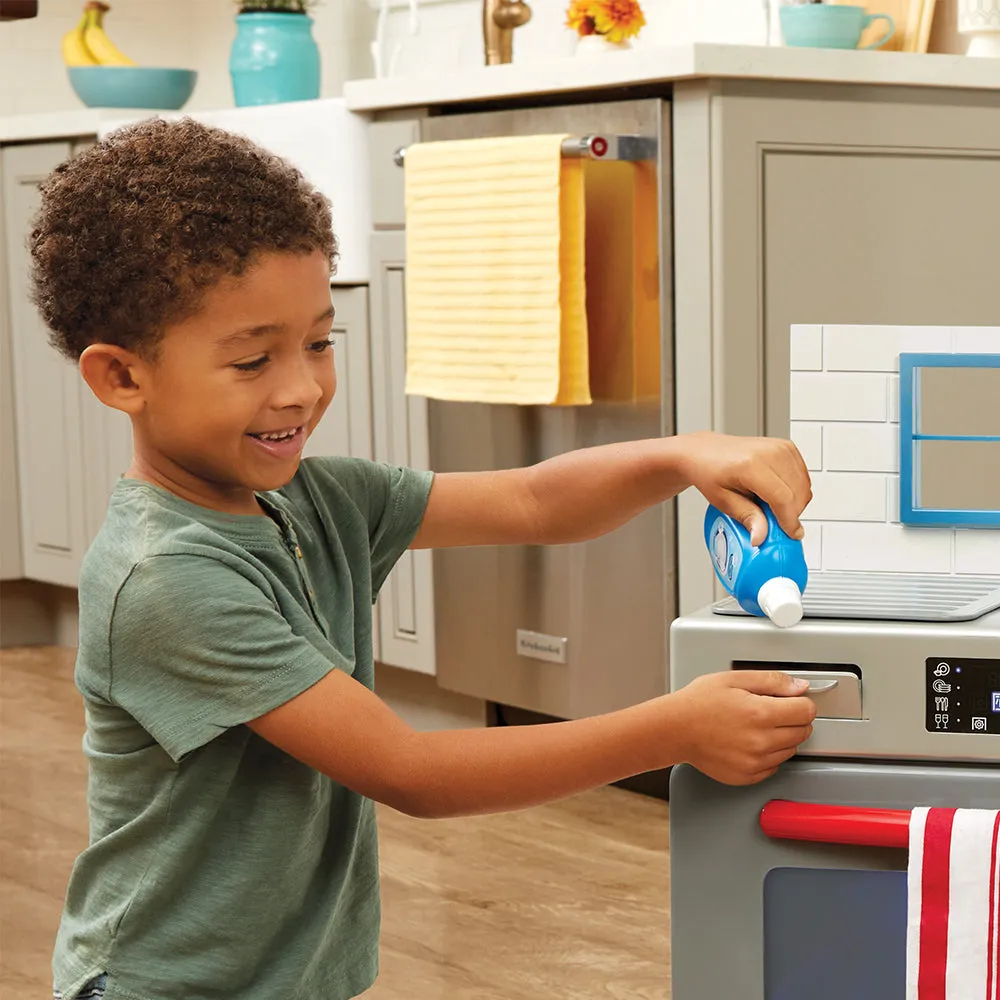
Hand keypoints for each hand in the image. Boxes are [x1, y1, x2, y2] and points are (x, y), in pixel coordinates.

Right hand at [670, 670, 816, 784]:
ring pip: (791, 750)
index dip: (801, 702)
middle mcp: (761, 741)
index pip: (807, 712)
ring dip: (782, 737)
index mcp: (760, 713)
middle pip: (803, 732)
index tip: (792, 701)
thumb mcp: (734, 679)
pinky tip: (750, 742)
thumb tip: (800, 687)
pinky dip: (769, 755)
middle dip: (793, 719)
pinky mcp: (748, 776)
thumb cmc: (699, 703)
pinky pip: (774, 766)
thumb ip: (772, 681)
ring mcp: (755, 762)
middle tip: (771, 711)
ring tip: (756, 726)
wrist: (675, 729)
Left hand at [675, 431, 811, 545]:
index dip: (789, 521)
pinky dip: (795, 489)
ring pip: (804, 486)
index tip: (791, 534)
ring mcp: (780, 448)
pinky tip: (775, 492)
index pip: (782, 498)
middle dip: (790, 514)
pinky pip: (803, 476)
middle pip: (797, 493)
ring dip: (794, 502)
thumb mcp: (722, 500)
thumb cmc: (710, 472)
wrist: (705, 452)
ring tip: (769, 504)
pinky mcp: (787, 447)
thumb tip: (761, 536)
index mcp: (751, 465)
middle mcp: (769, 453)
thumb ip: (747, 518)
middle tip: (771, 520)